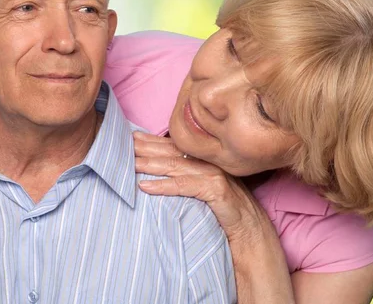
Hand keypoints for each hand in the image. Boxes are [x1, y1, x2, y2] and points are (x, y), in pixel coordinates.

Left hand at [133, 131, 269, 243]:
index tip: (129, 137)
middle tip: (120, 145)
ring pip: (175, 165)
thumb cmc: (226, 214)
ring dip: (149, 164)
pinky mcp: (217, 190)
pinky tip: (145, 187)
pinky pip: (184, 186)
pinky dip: (163, 186)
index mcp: (206, 160)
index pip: (174, 146)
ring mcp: (214, 174)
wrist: (253, 235)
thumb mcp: (205, 192)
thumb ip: (187, 178)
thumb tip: (157, 173)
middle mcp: (210, 163)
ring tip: (127, 164)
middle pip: (171, 152)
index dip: (151, 141)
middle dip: (144, 148)